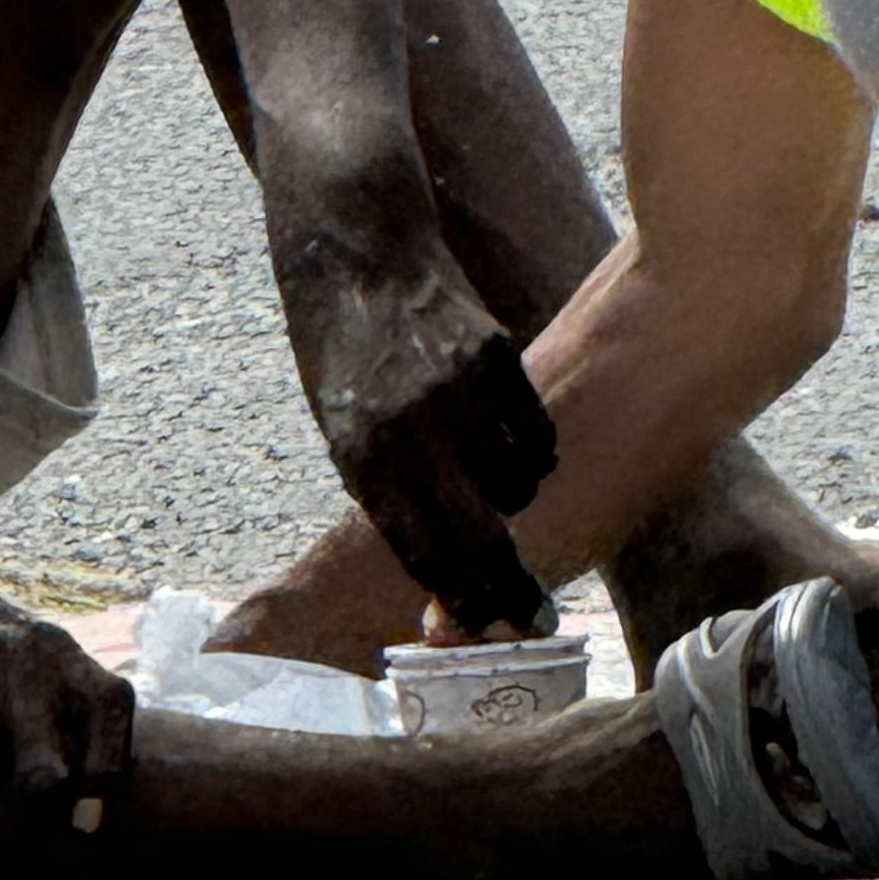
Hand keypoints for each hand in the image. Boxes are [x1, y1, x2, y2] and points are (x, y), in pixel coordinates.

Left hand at [272, 186, 555, 639]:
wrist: (357, 254)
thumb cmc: (345, 355)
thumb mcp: (343, 429)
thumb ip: (385, 492)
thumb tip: (442, 568)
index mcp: (359, 454)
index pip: (420, 552)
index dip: (458, 598)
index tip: (488, 625)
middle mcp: (408, 428)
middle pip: (477, 535)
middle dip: (509, 586)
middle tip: (533, 613)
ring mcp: (455, 390)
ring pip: (517, 485)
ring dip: (517, 504)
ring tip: (502, 493)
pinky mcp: (494, 354)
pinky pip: (535, 433)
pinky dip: (534, 454)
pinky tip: (518, 448)